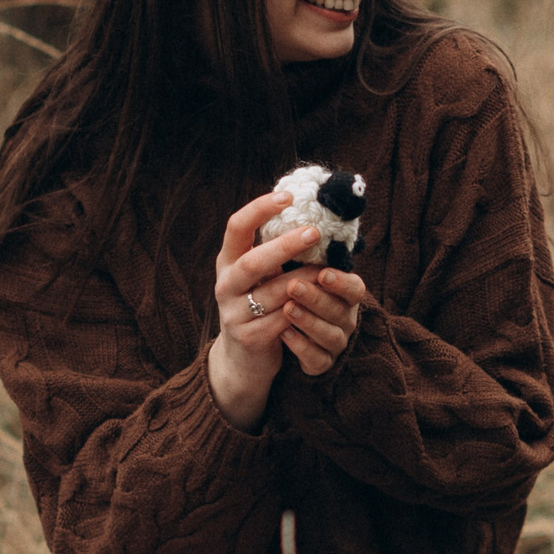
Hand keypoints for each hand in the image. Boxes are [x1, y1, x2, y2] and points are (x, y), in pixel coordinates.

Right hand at [208, 190, 320, 429]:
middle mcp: (225, 285)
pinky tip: (318, 304)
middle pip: (252, 262)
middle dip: (285, 246)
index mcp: (228, 261)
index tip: (288, 196)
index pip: (236, 226)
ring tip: (327, 272)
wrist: (243, 358)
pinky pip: (280, 321)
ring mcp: (233, 313)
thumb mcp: (262, 276)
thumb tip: (313, 216)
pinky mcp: (248, 337)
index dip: (259, 208)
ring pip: (272, 294)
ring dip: (303, 282)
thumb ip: (277, 253)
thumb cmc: (261, 304)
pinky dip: (301, 311)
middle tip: (315, 231)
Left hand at [277, 265, 367, 380]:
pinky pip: (316, 359)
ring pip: (329, 335)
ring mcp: (336, 343)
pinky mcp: (322, 363)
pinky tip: (284, 334)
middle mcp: (346, 319)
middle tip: (293, 286)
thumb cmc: (294, 291)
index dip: (341, 282)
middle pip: (339, 310)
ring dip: (308, 321)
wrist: (282, 330)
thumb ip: (302, 256)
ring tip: (287, 308)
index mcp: (346, 295)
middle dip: (316, 298)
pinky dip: (301, 346)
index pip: (355, 288)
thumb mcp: (300, 271)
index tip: (323, 273)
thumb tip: (290, 228)